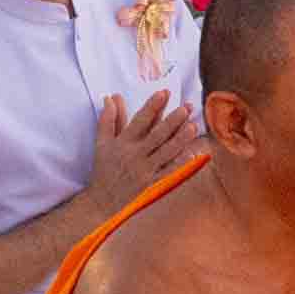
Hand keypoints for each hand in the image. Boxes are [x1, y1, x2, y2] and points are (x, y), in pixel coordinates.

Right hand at [87, 88, 202, 202]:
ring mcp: (144, 170)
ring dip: (180, 139)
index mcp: (123, 143)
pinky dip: (180, 163)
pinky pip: (168, 172)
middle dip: (172, 121)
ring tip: (193, 126)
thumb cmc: (103, 169)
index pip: (140, 121)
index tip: (164, 93)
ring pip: (166, 152)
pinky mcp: (151, 184)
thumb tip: (110, 97)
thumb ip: (107, 119)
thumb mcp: (101, 143)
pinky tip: (193, 154)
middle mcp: (135, 155)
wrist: (101, 201)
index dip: (152, 106)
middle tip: (186, 107)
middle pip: (156, 135)